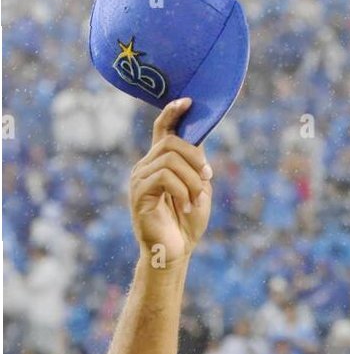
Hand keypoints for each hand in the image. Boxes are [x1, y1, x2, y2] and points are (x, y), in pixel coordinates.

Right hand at [129, 98, 211, 265]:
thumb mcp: (198, 188)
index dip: (173, 112)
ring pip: (170, 160)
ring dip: (191, 180)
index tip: (188, 102)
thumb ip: (196, 165)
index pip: (161, 128)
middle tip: (206, 178)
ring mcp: (140, 179)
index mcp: (159, 162)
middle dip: (195, 158)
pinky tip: (185, 207)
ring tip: (195, 201)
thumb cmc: (186, 223)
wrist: (175, 251)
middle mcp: (146, 166)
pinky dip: (182, 191)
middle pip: (171, 142)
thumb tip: (198, 140)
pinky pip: (164, 177)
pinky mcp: (139, 194)